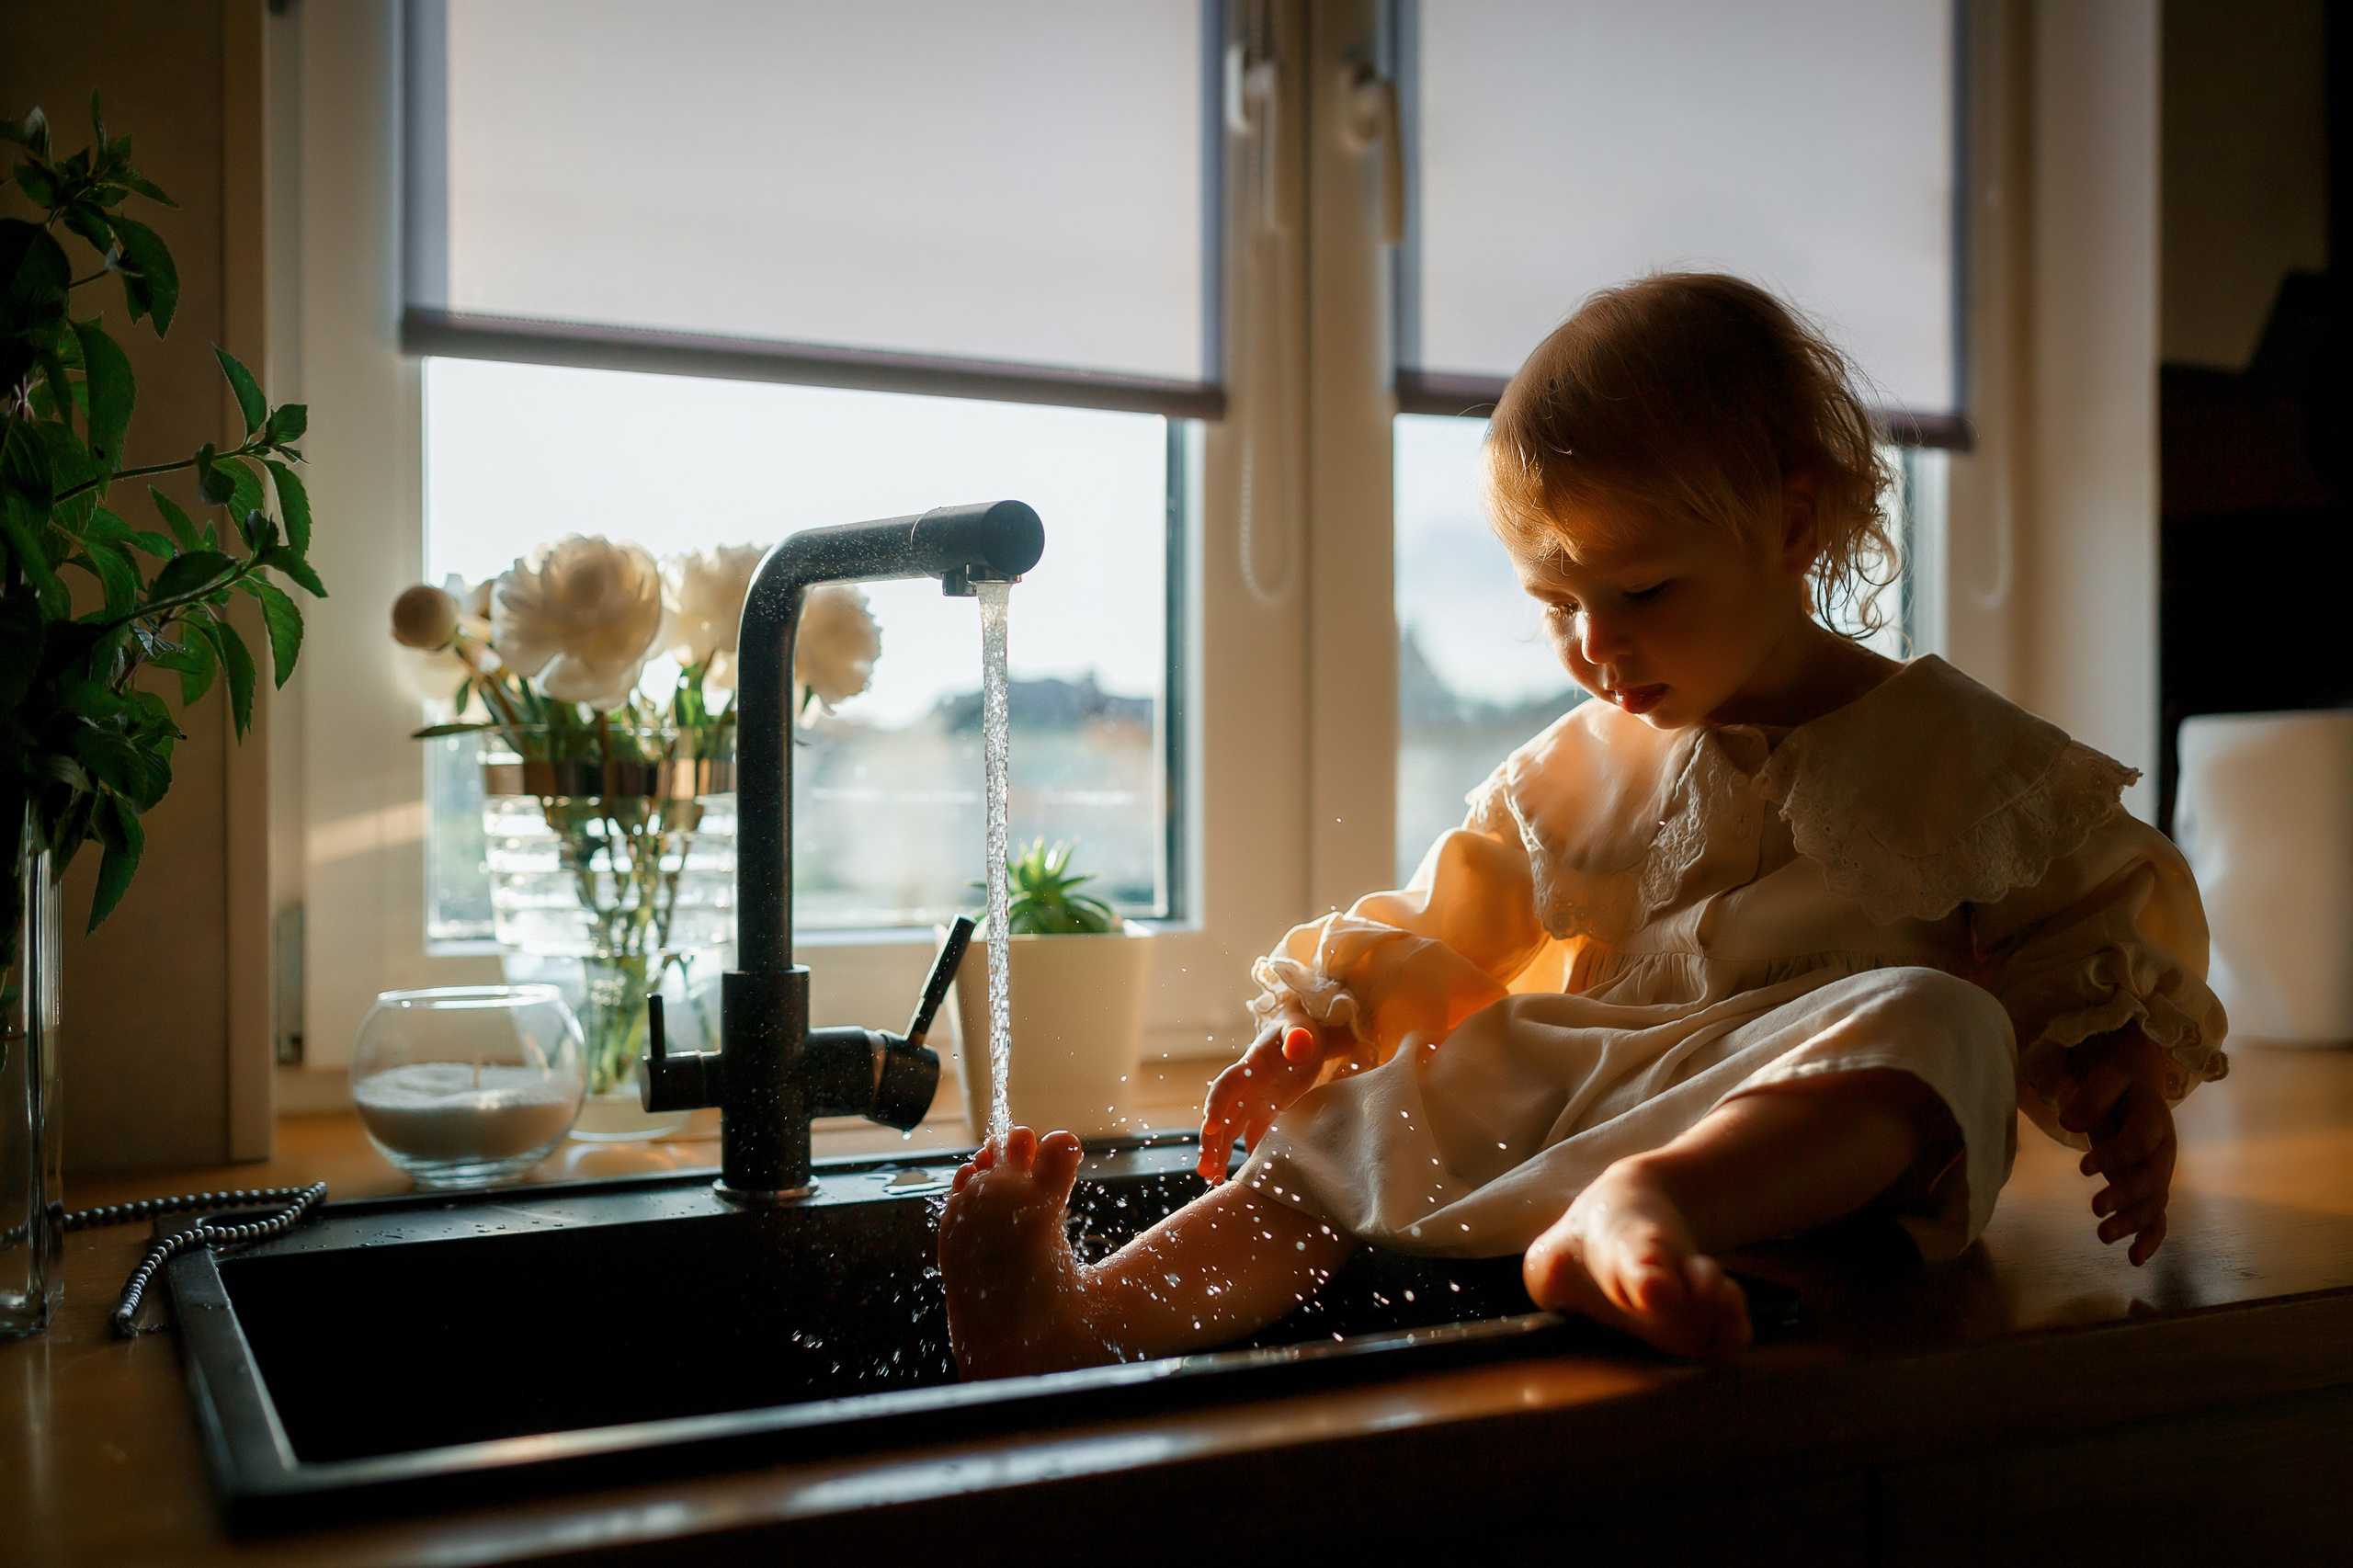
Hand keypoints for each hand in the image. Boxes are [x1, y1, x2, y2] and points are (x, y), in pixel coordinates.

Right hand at [1197, 1005, 1350, 1181]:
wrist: (1308, 1037)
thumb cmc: (1304, 1029)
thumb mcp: (1303, 1029)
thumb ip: (1299, 1036)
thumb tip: (1298, 1044)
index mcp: (1249, 1066)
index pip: (1225, 1087)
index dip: (1215, 1106)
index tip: (1210, 1128)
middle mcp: (1245, 1086)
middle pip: (1220, 1116)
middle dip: (1210, 1142)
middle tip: (1205, 1170)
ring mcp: (1254, 1100)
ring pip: (1230, 1129)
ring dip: (1219, 1152)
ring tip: (1213, 1180)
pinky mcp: (1267, 1111)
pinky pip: (1252, 1134)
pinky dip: (1247, 1152)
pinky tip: (1242, 1175)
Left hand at [2057, 1027, 2176, 1266]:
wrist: (2139, 1093)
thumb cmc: (2119, 1088)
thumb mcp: (2107, 1078)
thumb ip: (2091, 1096)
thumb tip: (2069, 1123)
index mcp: (2154, 1120)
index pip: (2138, 1142)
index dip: (2114, 1155)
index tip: (2082, 1168)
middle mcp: (2162, 1152)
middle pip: (2149, 1179)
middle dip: (2123, 1196)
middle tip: (2094, 1208)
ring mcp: (2159, 1173)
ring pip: (2153, 1204)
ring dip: (2131, 1223)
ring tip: (2102, 1236)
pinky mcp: (2151, 1190)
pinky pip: (2158, 1218)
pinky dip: (2150, 1239)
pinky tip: (2134, 1259)